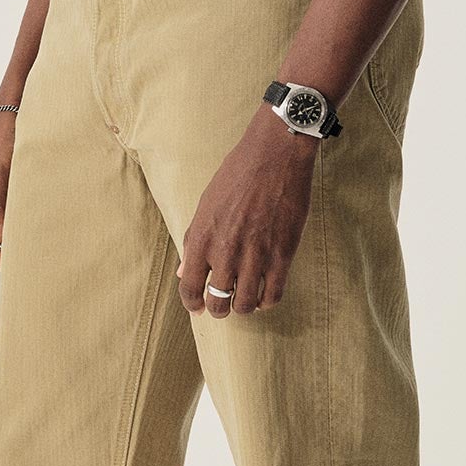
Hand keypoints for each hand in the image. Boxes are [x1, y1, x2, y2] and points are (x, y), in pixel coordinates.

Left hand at [176, 108, 319, 316]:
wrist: (275, 156)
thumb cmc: (237, 175)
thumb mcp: (206, 205)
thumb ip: (193, 240)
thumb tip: (183, 269)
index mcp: (201, 238)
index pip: (189, 287)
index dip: (192, 303)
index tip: (197, 308)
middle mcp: (225, 252)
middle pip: (218, 302)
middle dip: (218, 309)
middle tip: (223, 306)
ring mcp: (255, 255)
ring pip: (245, 304)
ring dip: (243, 307)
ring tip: (244, 300)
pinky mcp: (282, 254)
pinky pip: (272, 295)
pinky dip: (266, 301)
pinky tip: (264, 294)